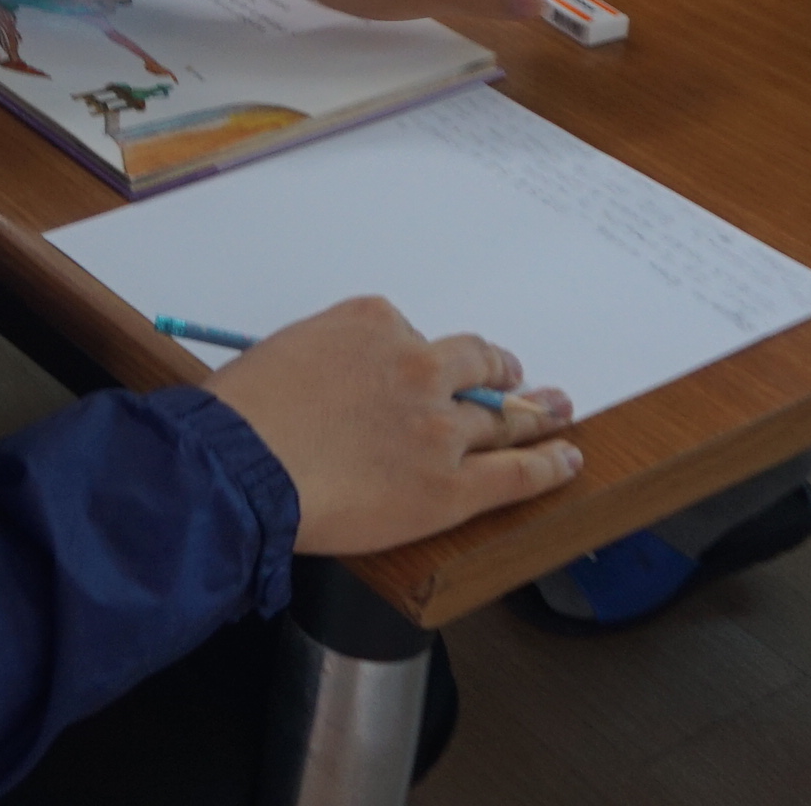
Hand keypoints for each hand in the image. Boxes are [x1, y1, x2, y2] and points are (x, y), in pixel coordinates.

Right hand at [200, 296, 579, 554]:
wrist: (243, 461)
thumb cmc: (243, 411)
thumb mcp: (283, 352)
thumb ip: (326, 359)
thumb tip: (335, 384)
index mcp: (373, 324)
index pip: (413, 333)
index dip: (418, 357)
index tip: (422, 369)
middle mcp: (417, 366)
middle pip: (474, 365)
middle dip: (498, 371)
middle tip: (515, 377)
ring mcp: (440, 428)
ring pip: (502, 417)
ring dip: (535, 414)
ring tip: (555, 412)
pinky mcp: (451, 486)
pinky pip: (515, 474)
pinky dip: (549, 466)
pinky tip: (567, 459)